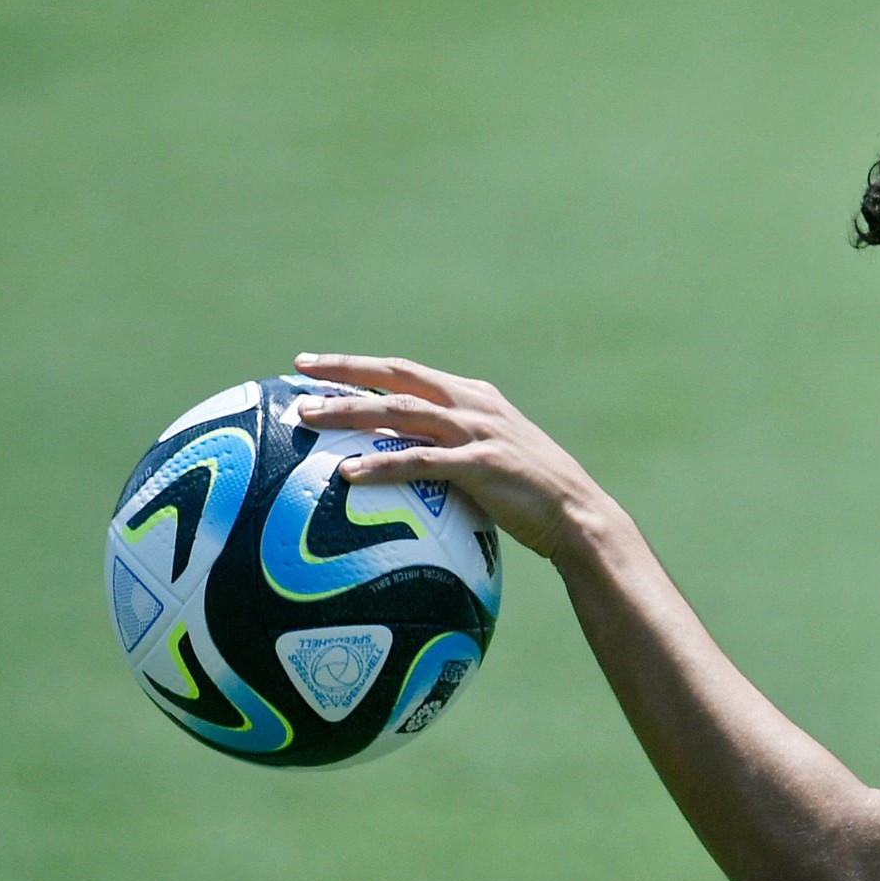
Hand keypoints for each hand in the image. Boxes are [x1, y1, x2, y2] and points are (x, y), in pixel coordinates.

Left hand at [292, 352, 608, 560]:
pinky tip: (349, 474)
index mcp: (474, 397)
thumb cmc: (533, 496)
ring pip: (401, 412)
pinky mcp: (483, 464)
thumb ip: (451, 450)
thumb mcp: (489, 459)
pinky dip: (383, 465)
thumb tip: (403, 461)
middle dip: (345, 371)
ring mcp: (479, 432)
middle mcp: (473, 405)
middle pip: (397, 378)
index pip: (407, 372)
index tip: (316, 365)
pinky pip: (422, 462)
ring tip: (309, 416)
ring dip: (351, 412)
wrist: (579, 515)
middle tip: (300, 372)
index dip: (360, 366)